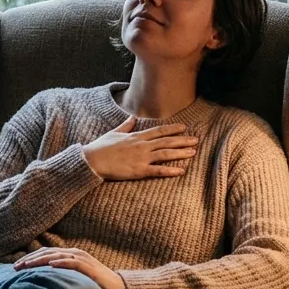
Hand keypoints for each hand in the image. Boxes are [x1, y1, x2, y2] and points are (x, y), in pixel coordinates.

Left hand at [13, 247, 127, 288]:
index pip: (44, 254)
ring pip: (57, 255)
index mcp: (69, 255)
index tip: (15, 266)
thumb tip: (39, 286)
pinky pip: (74, 263)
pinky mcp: (90, 268)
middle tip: (15, 267)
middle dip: (30, 259)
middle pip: (47, 253)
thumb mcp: (73, 281)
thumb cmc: (93, 287)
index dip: (29, 258)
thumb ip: (59, 279)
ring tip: (27, 265)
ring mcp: (82, 259)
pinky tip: (51, 265)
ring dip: (40, 260)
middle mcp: (74, 254)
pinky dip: (62, 262)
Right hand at [81, 116, 197, 180]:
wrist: (93, 161)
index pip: (159, 131)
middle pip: (166, 141)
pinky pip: (158, 170)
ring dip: (180, 152)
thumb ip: (125, 126)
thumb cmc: (101, 147)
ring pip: (166, 153)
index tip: (184, 127)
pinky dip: (170, 170)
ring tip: (193, 152)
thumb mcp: (114, 133)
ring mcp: (142, 158)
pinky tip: (181, 171)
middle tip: (196, 140)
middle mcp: (142, 145)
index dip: (173, 129)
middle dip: (182, 140)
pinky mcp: (139, 170)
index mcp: (136, 136)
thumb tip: (132, 118)